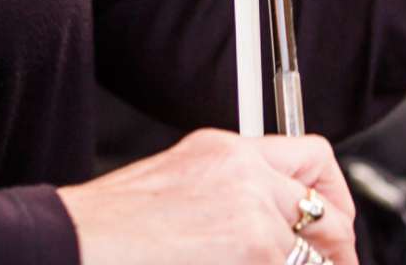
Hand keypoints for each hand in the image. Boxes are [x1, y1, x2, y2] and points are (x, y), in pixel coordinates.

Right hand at [59, 128, 360, 264]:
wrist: (70, 246)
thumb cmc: (104, 232)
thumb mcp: (170, 188)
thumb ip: (225, 194)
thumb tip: (260, 224)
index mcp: (223, 151)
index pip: (310, 157)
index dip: (332, 198)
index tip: (333, 226)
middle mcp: (244, 175)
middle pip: (326, 207)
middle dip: (335, 246)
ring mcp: (253, 219)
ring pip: (312, 252)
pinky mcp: (255, 253)